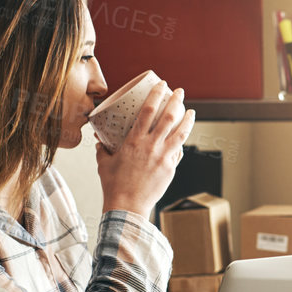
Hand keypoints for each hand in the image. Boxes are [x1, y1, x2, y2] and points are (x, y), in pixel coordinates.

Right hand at [97, 80, 194, 219]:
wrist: (127, 207)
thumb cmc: (113, 185)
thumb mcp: (104, 164)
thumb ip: (103, 151)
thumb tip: (99, 143)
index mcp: (134, 141)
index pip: (148, 110)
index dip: (157, 95)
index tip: (162, 85)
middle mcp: (151, 146)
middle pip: (169, 117)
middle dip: (176, 101)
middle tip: (180, 91)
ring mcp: (163, 157)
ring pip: (181, 133)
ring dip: (188, 119)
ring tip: (192, 111)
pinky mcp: (170, 169)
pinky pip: (178, 152)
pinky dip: (181, 143)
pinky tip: (183, 138)